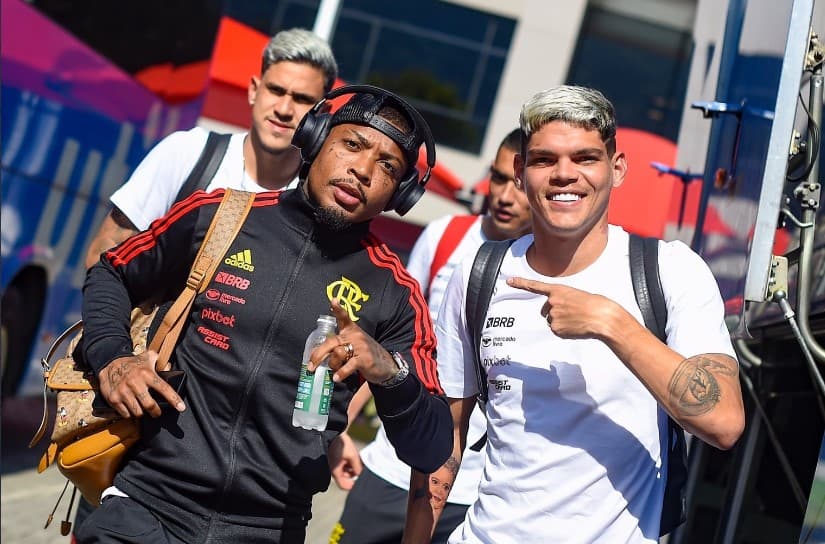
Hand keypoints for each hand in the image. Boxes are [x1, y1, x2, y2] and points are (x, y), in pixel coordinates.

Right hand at [98, 350, 185, 417]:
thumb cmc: (132, 363)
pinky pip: (126, 414)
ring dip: (142, 413)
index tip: (181, 408)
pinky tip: (131, 408)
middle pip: (150, 406)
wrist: (109, 363)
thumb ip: (160, 361)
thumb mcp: (147, 358)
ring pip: (138, 412)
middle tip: (157, 412)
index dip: (174, 399)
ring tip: (143, 409)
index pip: (164, 388)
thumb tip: (169, 367)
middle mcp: (135, 383)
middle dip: (156, 412)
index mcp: (147, 374)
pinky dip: (130, 413)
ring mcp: (123, 392)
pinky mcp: (114, 399)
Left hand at [308, 299, 398, 384]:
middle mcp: (355, 336)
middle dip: (318, 354)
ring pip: (337, 354)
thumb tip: (318, 356)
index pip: (344, 317)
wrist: (386, 365)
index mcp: (352, 330)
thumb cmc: (365, 354)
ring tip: (335, 371)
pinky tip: (337, 378)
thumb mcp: (354, 345)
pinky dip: (340, 373)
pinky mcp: (364, 359)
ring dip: (333, 365)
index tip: (333, 300)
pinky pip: (347, 366)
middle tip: (311, 366)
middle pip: (332, 342)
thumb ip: (338, 346)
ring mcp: (360, 347)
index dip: (338, 309)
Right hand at [328, 431, 362, 489]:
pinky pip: (341, 466)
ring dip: (351, 468)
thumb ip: (357, 468)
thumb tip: (361, 475)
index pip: (344, 486)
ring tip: (356, 459)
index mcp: (335, 471)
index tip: (360, 478)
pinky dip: (347, 463)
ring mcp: (332, 465)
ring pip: (344, 472)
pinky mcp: (332, 460)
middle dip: (353, 474)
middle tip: (360, 466)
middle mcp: (332, 470)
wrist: (332, 430)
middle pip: (345, 479)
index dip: (353, 484)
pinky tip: (352, 456)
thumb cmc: (340, 443)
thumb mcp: (352, 455)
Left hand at [506, 278, 620, 338]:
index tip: (509, 281)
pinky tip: (576, 327)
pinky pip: (557, 331)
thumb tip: (558, 314)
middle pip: (546, 310)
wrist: (603, 317)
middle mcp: (552, 302)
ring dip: (562, 322)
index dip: (521, 283)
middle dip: (555, 312)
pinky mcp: (556, 329)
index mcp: (558, 290)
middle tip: (572, 313)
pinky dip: (565, 331)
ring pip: (552, 321)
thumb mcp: (577, 296)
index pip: (535, 286)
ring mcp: (553, 316)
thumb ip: (563, 301)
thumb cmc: (595, 305)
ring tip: (577, 319)